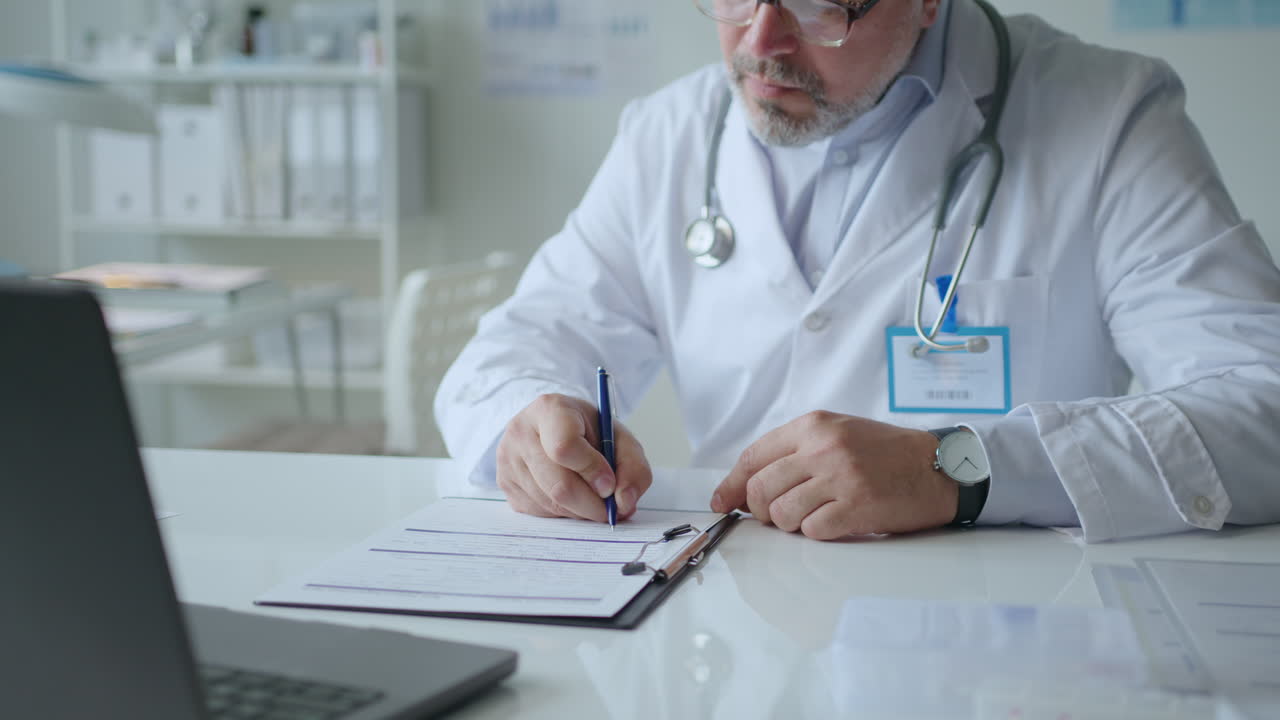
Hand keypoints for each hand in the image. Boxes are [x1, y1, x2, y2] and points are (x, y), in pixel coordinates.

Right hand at [496, 393, 651, 521]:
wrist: (553, 426)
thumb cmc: (588, 431)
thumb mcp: (618, 436)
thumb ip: (632, 466)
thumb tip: (625, 502)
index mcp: (549, 409)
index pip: (565, 447)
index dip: (592, 471)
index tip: (610, 484)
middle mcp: (520, 431)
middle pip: (559, 485)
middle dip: (592, 504)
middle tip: (611, 509)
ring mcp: (508, 459)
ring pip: (551, 504)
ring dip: (580, 511)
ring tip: (593, 498)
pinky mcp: (504, 483)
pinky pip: (540, 513)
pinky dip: (564, 513)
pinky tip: (571, 496)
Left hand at [710, 412, 956, 538]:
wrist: (938, 466)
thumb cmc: (885, 453)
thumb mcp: (836, 433)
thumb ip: (794, 452)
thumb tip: (745, 486)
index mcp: (812, 426)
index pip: (753, 457)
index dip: (732, 485)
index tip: (723, 502)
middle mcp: (822, 448)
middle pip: (760, 489)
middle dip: (759, 511)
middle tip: (774, 516)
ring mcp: (840, 477)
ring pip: (782, 514)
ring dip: (790, 524)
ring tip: (813, 516)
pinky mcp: (857, 506)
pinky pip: (812, 531)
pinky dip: (816, 533)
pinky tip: (835, 522)